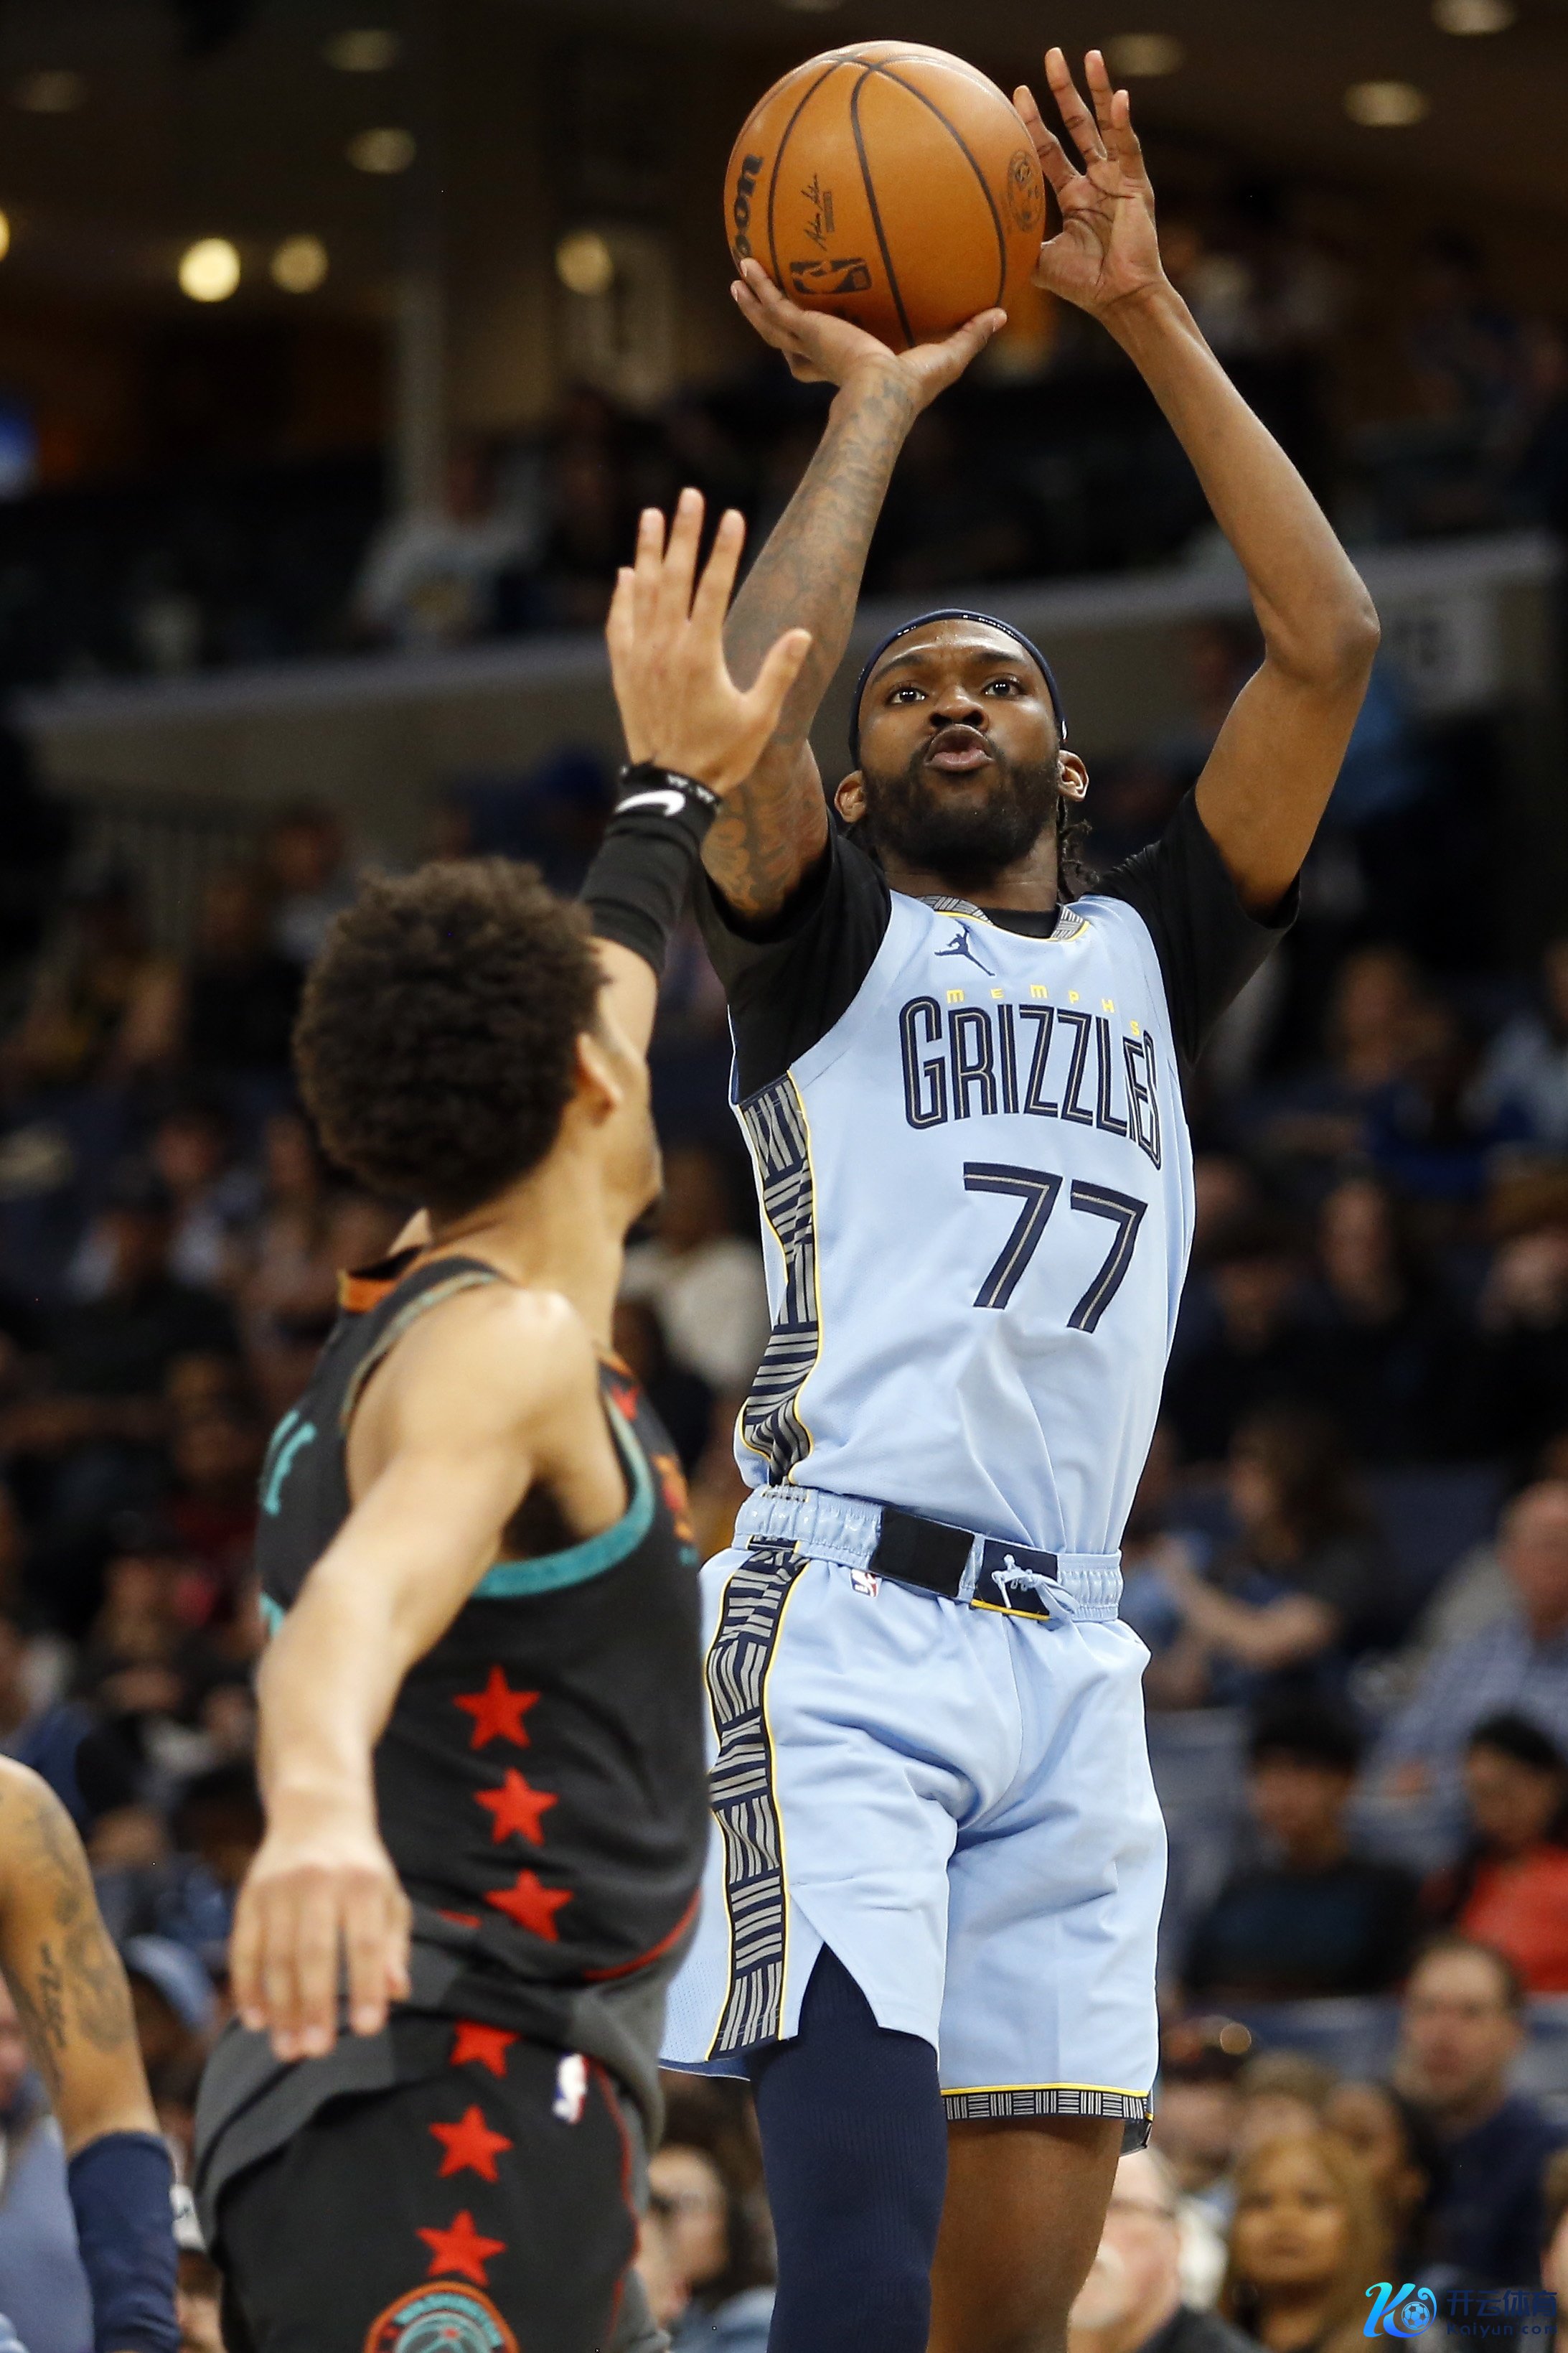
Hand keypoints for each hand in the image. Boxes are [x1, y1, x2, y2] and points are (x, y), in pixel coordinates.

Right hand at [230, 1799, 410, 2060]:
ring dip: (280, 2008)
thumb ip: (395, 1946)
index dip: (367, 1986)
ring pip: (276, 1956)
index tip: (368, 2028)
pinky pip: (244, 1948)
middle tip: (316, 2051)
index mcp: (363, 1883)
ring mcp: (279, 1887)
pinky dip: (247, 1987)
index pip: (366, 1942)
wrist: (317, 1814)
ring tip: (287, 2049)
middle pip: (314, 1952)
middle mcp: (319, 1882)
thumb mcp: (390, 1897)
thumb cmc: (362, 1869)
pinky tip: (255, 2020)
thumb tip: (398, 1994)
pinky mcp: (250, 1895)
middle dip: (314, 2005)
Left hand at [607, 488, 810, 793]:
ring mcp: (640, 659)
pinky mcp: (624, 673)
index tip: (732, 515)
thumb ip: (778, 671)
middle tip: (688, 495)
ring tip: (650, 515)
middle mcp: (665, 649)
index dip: (724, 549)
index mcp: (701, 655)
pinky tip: (625, 574)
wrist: (672, 790)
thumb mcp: (760, 717)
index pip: (713, 587)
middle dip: (683, 533)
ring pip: (641, 592)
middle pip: (673, 577)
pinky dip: (622, 596)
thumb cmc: (721, 756)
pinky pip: (619, 624)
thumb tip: (802, 634)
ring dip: (647, 551)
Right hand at [731, 257, 1002, 413]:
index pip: (822, 360)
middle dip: (771, 322)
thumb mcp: (947, 354)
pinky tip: (742, 269)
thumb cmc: (912, 388)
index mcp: (845, 367)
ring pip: (769, 323)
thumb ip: (969, 334)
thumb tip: (1001, 314)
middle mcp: (820, 358)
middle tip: (759, 303)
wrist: (883, 395)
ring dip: (752, 304)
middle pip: (786, 341)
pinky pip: (773, 305)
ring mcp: (806, 345)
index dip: (814, 348)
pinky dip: (758, 288)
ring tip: (736, 282)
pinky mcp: (802, 330)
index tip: (811, 335)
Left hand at [1015, 49, 1166, 320]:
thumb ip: (1017, 244)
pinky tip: (1120, 98)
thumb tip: (975, 247)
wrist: (1118, 299)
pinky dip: (1124, 123)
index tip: (1017, 94)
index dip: (1033, 123)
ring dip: (1098, 89)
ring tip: (1089, 56)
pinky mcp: (1136, 184)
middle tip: (1050, 56)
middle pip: (1076, 125)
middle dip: (1063, 91)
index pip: (1048, 149)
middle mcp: (1094, 179)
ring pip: (1104, 124)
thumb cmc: (1083, 285)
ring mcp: (1116, 178)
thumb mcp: (1040, 261)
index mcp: (1073, 194)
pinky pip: (1128, 147)